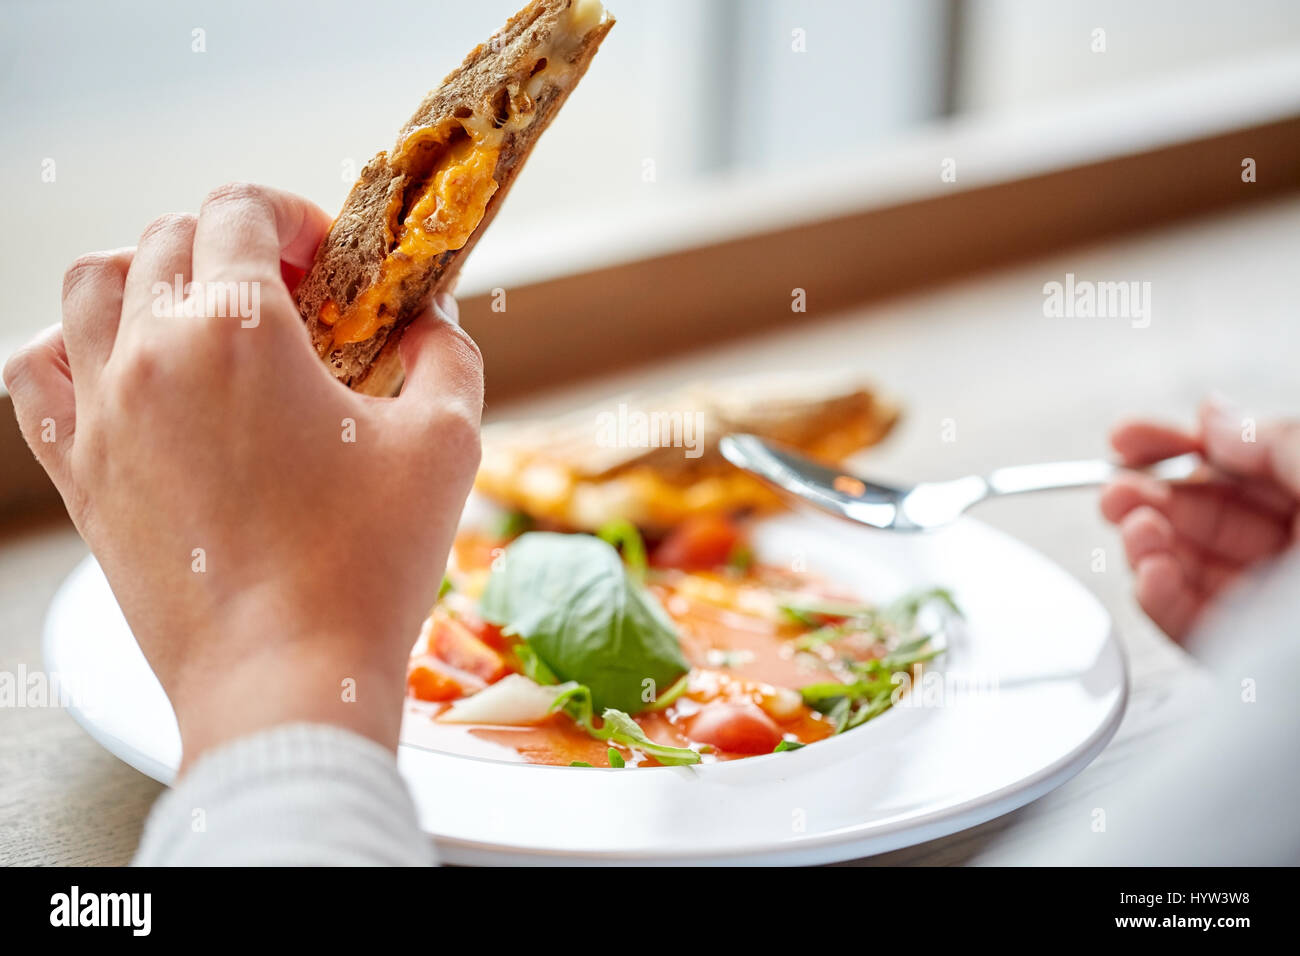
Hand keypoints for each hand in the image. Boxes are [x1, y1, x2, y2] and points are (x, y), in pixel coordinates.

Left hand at [3, 183, 483, 769]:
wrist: (286, 679)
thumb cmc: (370, 564)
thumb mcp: (449, 442)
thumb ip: (446, 355)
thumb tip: (428, 322)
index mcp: (238, 329)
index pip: (240, 210)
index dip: (294, 216)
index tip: (331, 261)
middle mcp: (152, 354)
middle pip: (170, 237)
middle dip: (236, 243)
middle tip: (294, 296)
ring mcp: (102, 414)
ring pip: (91, 285)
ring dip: (150, 274)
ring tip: (204, 316)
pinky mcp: (79, 474)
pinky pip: (36, 373)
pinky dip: (71, 346)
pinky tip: (127, 370)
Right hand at [1101, 397, 1298, 639]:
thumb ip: (1278, 442)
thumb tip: (1216, 419)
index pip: (1240, 462)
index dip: (1179, 445)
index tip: (1129, 438)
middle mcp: (1299, 553)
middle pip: (1203, 513)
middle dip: (1150, 496)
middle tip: (1116, 490)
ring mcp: (1272, 608)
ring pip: (1188, 567)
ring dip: (1148, 545)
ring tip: (1136, 530)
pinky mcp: (1247, 657)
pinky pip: (1189, 624)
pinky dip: (1159, 597)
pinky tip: (1153, 573)